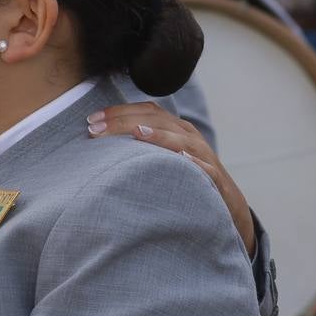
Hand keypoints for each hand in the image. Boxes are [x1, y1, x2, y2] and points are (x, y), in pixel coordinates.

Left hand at [87, 101, 256, 256]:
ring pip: (182, 140)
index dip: (118, 112)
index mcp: (173, 128)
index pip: (144, 111)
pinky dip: (195, 163)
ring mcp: (203, 156)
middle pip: (156, 120)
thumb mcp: (158, 157)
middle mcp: (187, 136)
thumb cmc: (182, 177)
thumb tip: (93, 142)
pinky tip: (182, 159)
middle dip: (125, 122)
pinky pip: (207, 169)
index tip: (90, 120)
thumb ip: (134, 147)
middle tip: (96, 130)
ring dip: (160, 135)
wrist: (225, 204)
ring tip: (138, 133)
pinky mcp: (216, 178)